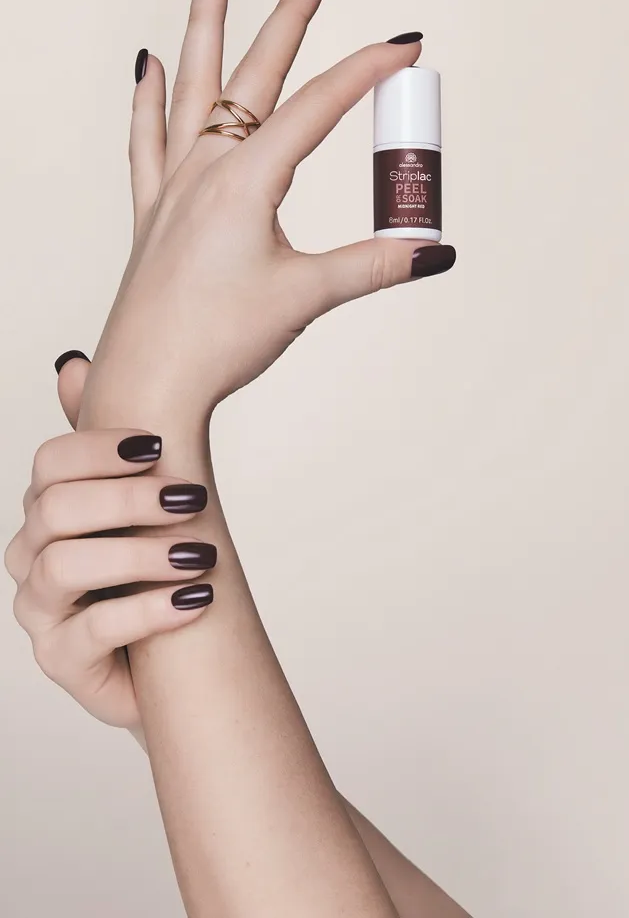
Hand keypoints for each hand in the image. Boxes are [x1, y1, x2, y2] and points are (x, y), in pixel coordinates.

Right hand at [4, 355, 214, 731]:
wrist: (177, 658)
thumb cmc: (155, 570)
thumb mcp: (142, 503)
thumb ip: (110, 443)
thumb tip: (72, 361)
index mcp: (50, 511)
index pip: (50, 463)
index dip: (102, 448)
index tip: (161, 446)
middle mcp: (33, 556)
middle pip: (56, 508)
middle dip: (129, 498)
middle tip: (192, 498)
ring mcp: (41, 611)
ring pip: (66, 566)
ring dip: (142, 554)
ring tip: (201, 554)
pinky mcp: (61, 661)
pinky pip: (92, 631)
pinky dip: (150, 609)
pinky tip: (197, 598)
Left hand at [84, 0, 454, 423]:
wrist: (149, 380)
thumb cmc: (218, 339)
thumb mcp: (307, 296)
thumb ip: (373, 266)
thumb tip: (433, 252)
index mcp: (246, 181)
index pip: (317, 108)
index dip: (366, 72)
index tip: (404, 46)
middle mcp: (206, 169)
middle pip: (255, 76)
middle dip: (289, 18)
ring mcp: (174, 185)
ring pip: (191, 87)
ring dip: (205, 26)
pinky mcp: (155, 212)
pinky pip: (147, 137)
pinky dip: (147, 97)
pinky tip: (145, 63)